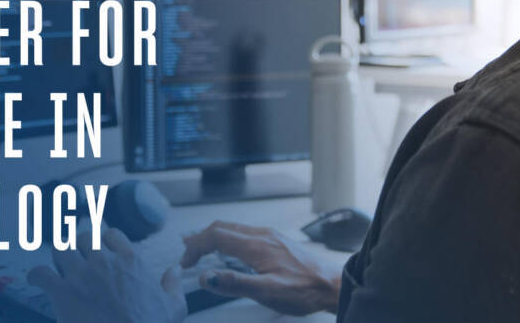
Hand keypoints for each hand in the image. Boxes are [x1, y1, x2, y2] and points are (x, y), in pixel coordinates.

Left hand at [27, 227, 186, 322]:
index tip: (100, 248)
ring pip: (60, 247)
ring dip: (58, 255)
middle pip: (83, 237)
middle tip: (77, 256)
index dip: (103, 240)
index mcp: (130, 260)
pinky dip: (36, 275)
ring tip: (58, 264)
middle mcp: (104, 261)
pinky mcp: (62, 293)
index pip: (111, 234)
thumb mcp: (173, 307)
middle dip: (78, 245)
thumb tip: (174, 270)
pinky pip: (40, 272)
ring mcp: (81, 275)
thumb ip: (173, 285)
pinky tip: (37, 280)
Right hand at [181, 221, 342, 315]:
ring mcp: (270, 236)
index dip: (195, 246)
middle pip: (221, 228)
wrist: (333, 285)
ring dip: (212, 237)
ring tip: (199, 249)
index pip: (215, 236)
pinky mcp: (276, 241)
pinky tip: (228, 250)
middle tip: (187, 256)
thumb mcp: (268, 292)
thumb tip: (206, 277)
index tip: (185, 263)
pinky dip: (227, 238)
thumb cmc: (306, 290)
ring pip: (233, 228)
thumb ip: (235, 284)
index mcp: (256, 245)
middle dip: (200, 239)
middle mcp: (262, 235)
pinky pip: (244, 232)